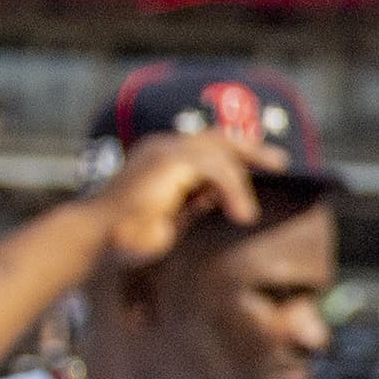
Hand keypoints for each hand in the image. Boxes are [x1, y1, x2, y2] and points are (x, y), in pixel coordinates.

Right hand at [90, 131, 277, 267]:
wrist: (98, 240)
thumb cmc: (129, 234)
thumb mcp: (175, 213)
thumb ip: (198, 199)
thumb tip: (224, 193)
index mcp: (161, 156)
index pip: (207, 145)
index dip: (236, 152)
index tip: (265, 163)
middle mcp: (162, 146)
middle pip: (217, 138)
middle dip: (250, 149)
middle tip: (280, 162)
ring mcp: (164, 150)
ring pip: (219, 155)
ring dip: (240, 184)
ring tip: (245, 216)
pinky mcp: (168, 162)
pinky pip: (216, 170)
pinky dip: (233, 191)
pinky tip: (240, 215)